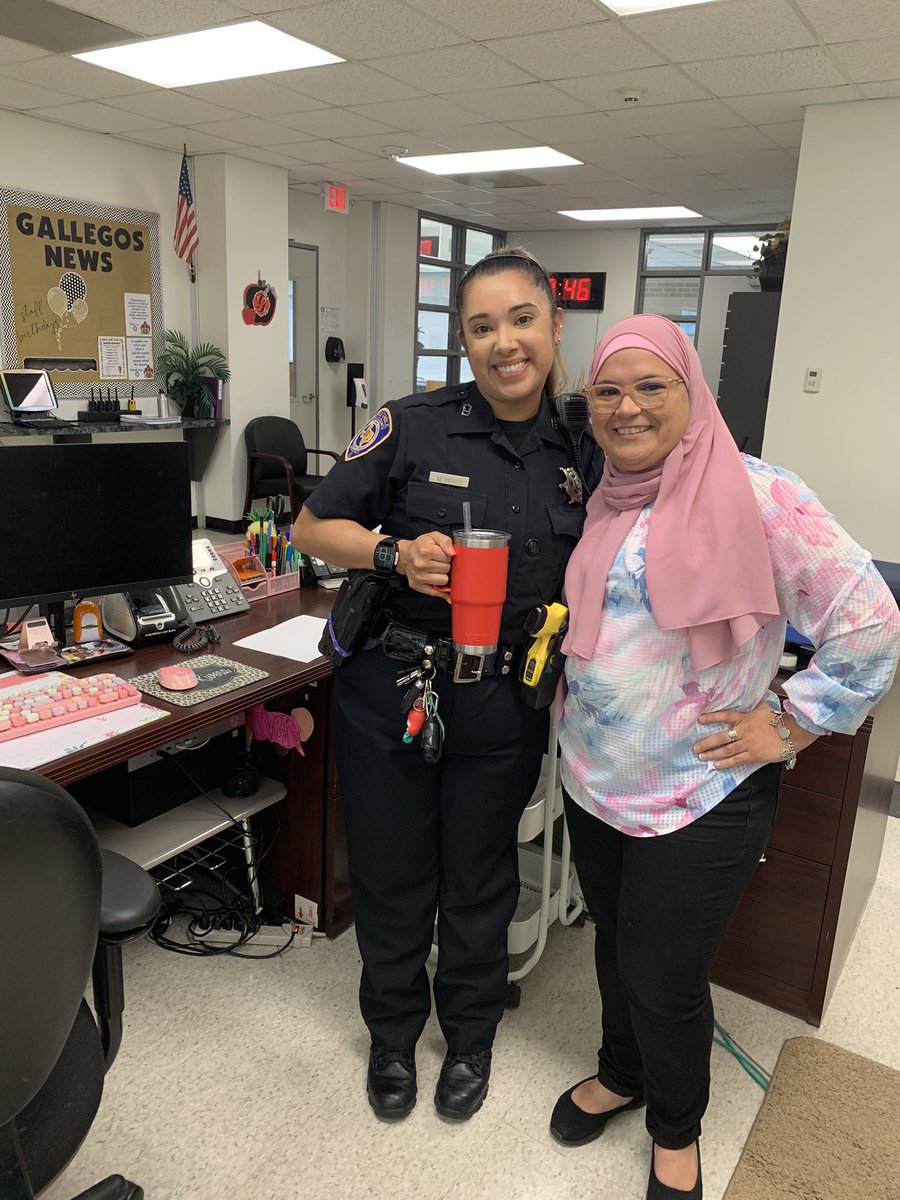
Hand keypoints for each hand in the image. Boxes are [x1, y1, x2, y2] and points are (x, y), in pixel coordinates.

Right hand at [397, 531, 453, 597]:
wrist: (406, 555)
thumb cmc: (421, 546)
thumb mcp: (433, 536)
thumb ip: (445, 541)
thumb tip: (452, 553)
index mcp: (426, 551)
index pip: (448, 558)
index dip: (448, 556)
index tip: (443, 555)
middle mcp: (421, 565)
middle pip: (447, 569)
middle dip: (446, 566)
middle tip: (439, 562)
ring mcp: (418, 577)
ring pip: (443, 581)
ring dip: (443, 576)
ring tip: (437, 570)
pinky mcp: (417, 585)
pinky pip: (436, 592)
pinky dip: (440, 590)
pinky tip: (439, 583)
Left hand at [694, 701, 817, 768]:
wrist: (792, 733)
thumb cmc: (779, 719)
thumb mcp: (765, 707)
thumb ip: (755, 701)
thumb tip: (752, 689)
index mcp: (745, 718)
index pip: (725, 716)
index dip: (712, 717)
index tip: (700, 719)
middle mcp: (743, 731)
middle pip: (721, 737)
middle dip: (707, 743)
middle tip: (695, 747)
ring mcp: (747, 744)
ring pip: (726, 750)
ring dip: (712, 754)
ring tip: (701, 756)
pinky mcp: (753, 755)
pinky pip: (736, 760)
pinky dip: (725, 763)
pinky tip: (716, 766)